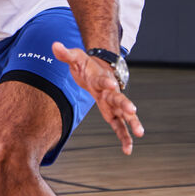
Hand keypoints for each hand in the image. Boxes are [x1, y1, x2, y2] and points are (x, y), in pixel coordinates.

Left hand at [52, 40, 144, 154]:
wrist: (100, 68)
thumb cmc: (87, 64)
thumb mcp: (76, 57)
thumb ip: (66, 54)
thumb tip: (54, 45)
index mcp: (100, 78)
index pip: (104, 80)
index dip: (107, 82)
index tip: (112, 84)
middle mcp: (110, 91)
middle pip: (118, 98)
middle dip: (125, 104)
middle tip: (133, 110)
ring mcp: (113, 103)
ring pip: (124, 114)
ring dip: (131, 123)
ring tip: (140, 133)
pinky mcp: (111, 112)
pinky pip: (119, 126)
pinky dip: (124, 137)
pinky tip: (128, 149)